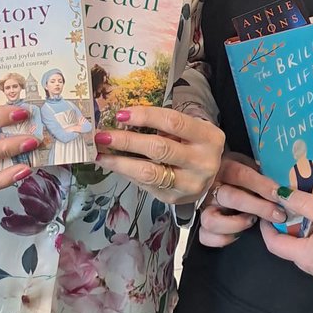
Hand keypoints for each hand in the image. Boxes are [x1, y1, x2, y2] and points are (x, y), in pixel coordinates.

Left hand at [92, 105, 223, 205]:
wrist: (211, 176)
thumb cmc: (195, 144)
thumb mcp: (190, 129)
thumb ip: (166, 125)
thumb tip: (124, 119)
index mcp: (208, 137)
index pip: (173, 122)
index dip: (145, 116)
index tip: (121, 114)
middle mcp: (202, 162)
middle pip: (159, 148)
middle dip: (126, 140)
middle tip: (102, 135)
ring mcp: (189, 184)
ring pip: (149, 172)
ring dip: (120, 162)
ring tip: (100, 154)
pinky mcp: (174, 198)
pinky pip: (145, 185)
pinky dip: (127, 173)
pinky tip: (114, 164)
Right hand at [199, 152, 288, 247]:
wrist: (214, 174)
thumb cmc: (237, 170)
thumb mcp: (247, 163)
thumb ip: (260, 172)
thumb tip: (282, 186)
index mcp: (224, 167)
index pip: (241, 175)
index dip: (262, 185)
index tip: (280, 194)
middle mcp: (211, 187)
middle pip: (232, 198)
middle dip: (258, 207)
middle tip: (278, 215)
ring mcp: (204, 207)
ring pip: (212, 220)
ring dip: (236, 224)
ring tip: (251, 221)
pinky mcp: (201, 223)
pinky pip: (206, 237)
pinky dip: (222, 239)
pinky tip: (237, 234)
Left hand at [259, 185, 312, 292]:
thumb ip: (304, 204)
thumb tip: (279, 194)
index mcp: (306, 258)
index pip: (274, 245)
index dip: (268, 226)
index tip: (271, 209)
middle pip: (294, 249)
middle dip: (293, 228)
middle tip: (301, 207)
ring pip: (312, 256)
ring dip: (311, 238)